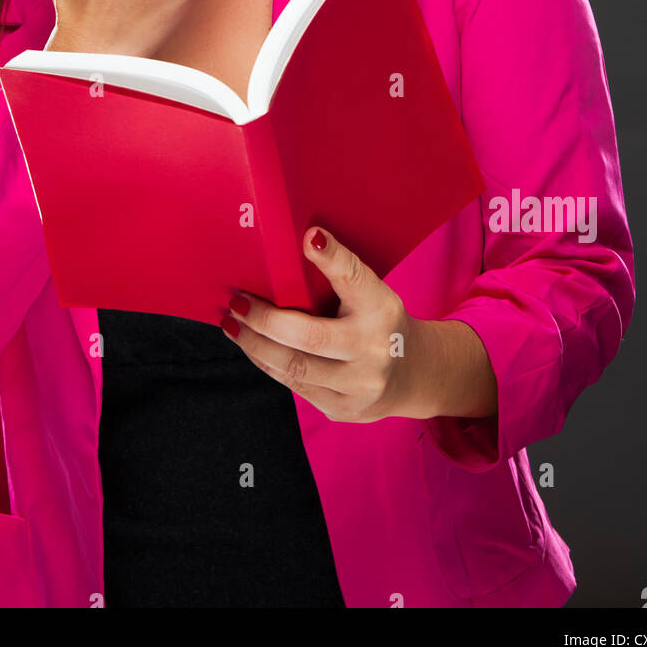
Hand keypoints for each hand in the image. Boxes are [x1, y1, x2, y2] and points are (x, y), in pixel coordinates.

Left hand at [220, 226, 438, 422]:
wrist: (414, 373)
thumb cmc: (379, 322)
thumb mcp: (371, 294)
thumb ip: (339, 277)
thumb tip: (295, 244)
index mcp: (382, 308)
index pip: (354, 278)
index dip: (332, 257)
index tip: (309, 237)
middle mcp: (374, 348)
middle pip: (310, 336)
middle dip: (265, 320)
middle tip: (238, 302)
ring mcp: (360, 385)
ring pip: (294, 367)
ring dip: (255, 344)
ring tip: (233, 325)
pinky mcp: (343, 408)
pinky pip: (294, 385)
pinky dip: (267, 363)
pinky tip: (252, 347)